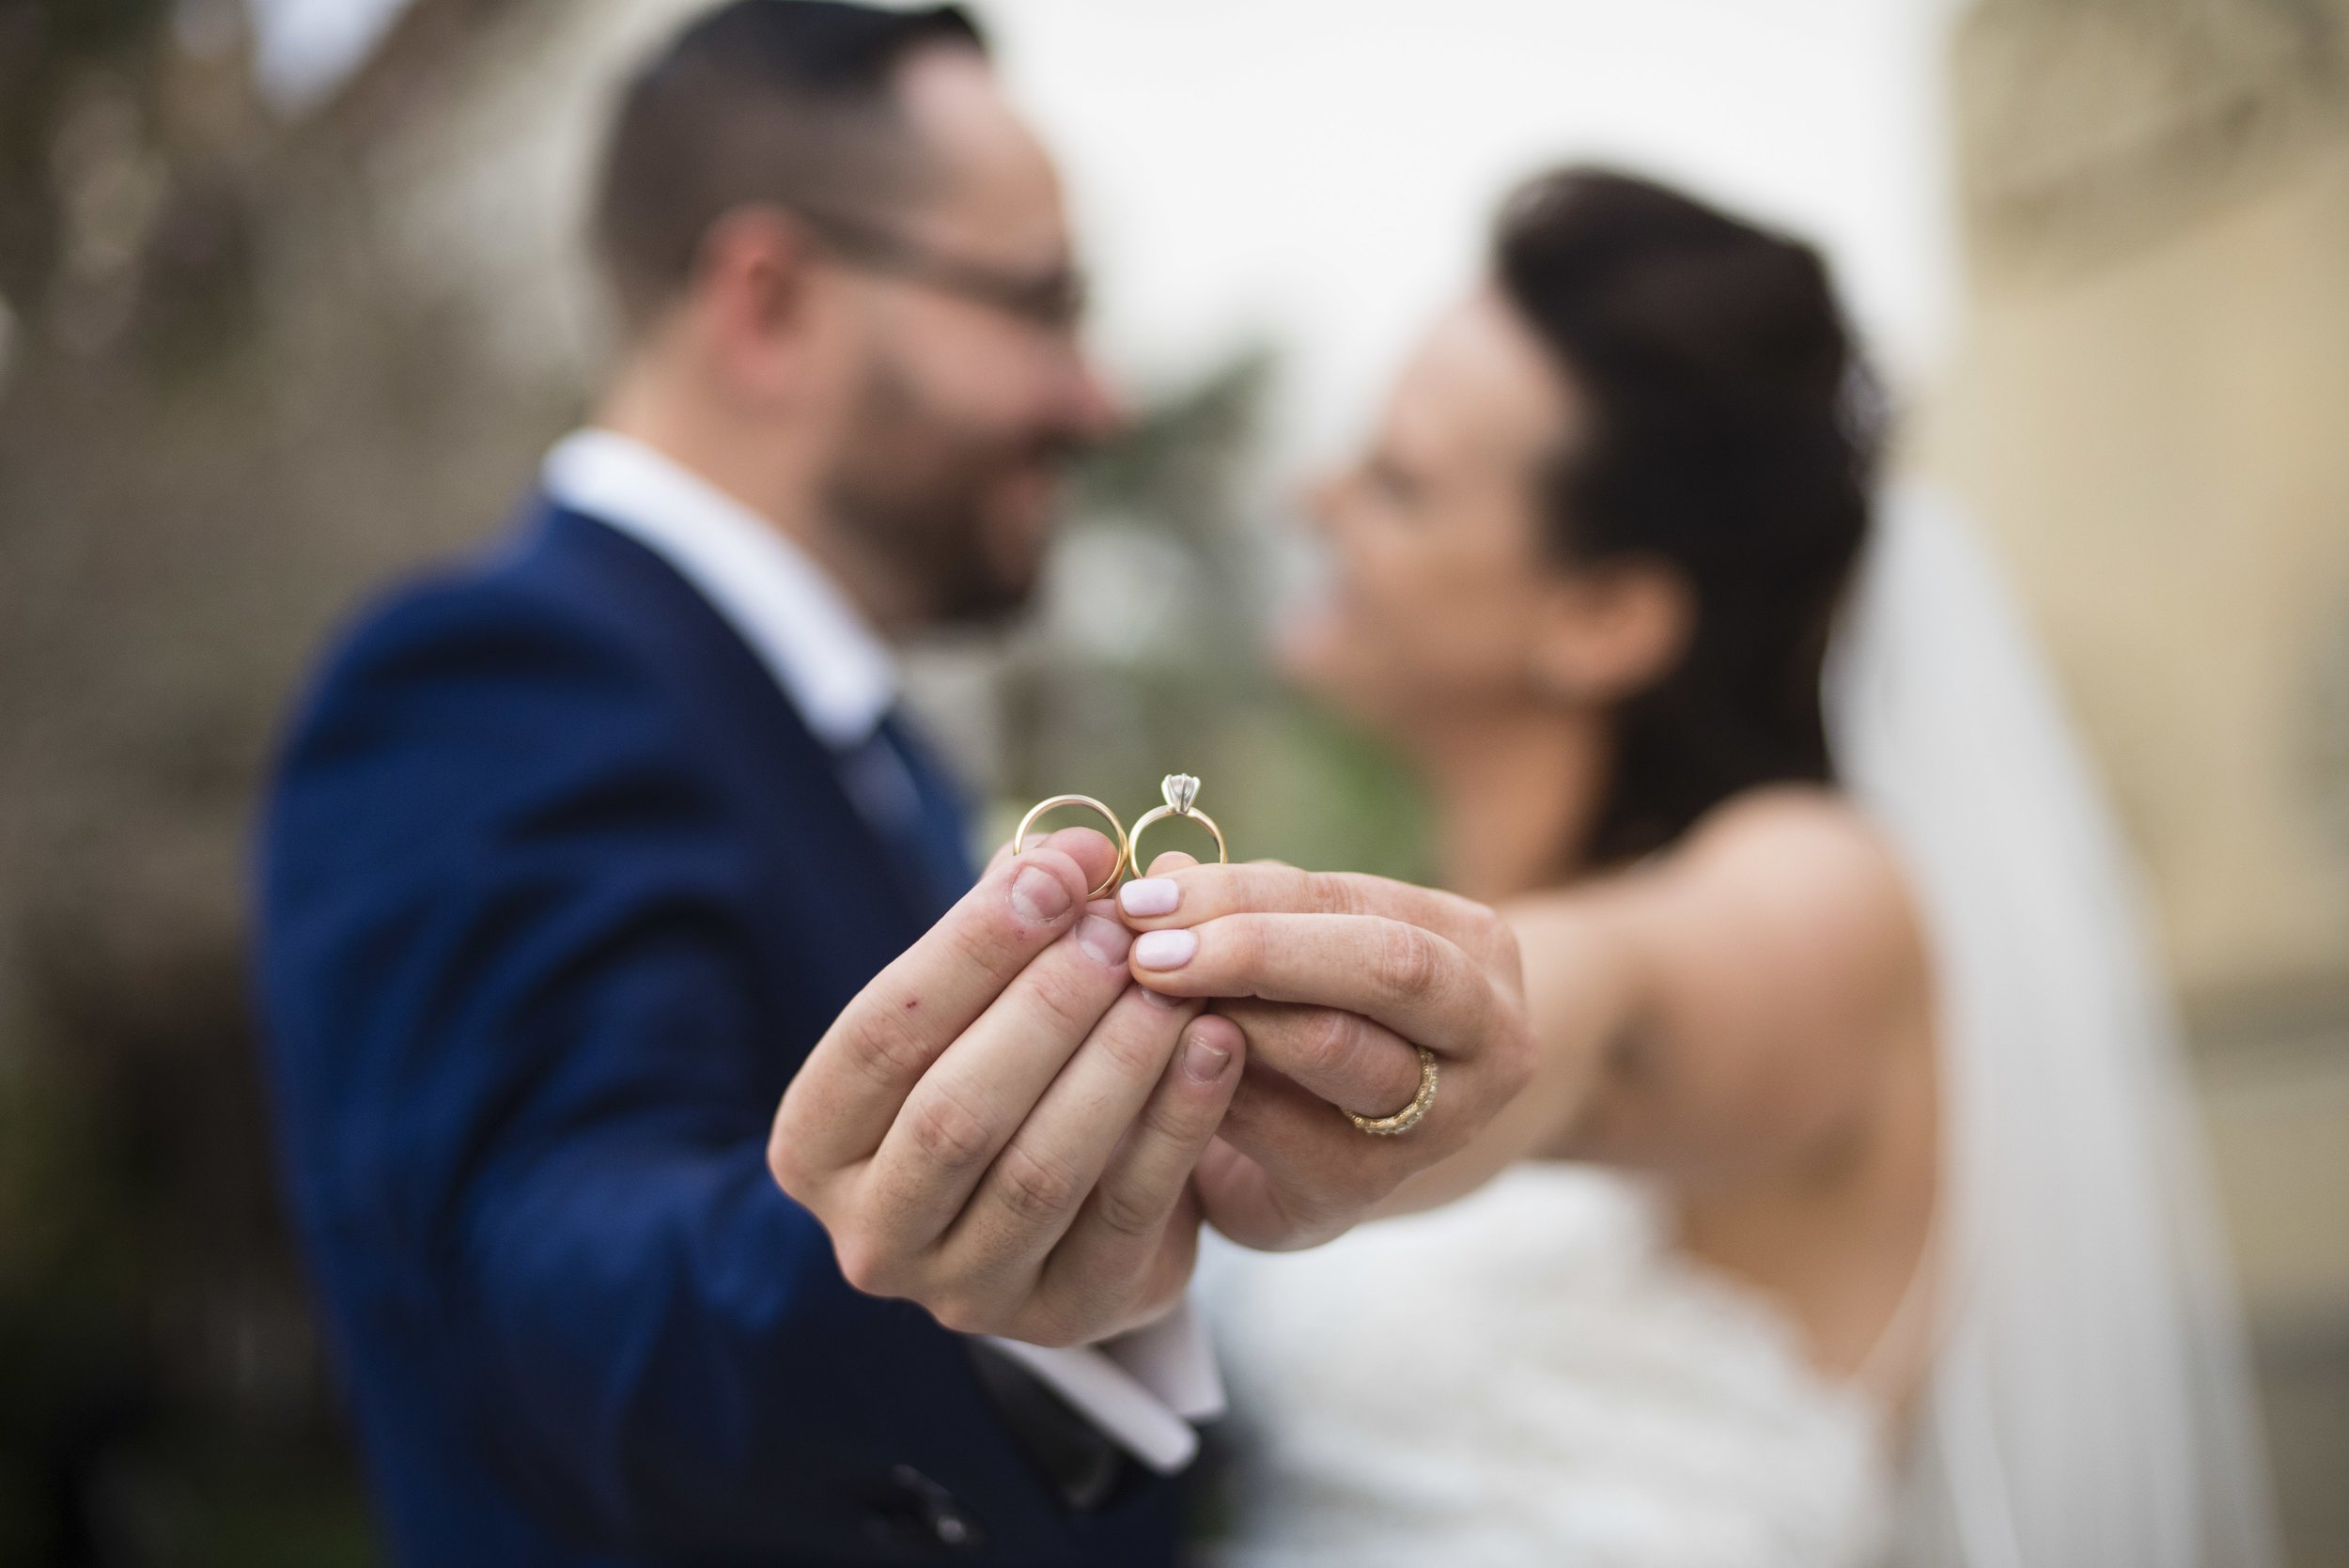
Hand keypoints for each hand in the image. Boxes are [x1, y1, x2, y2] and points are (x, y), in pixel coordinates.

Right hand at [768, 828, 1244, 1346]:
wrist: (1064, 1214)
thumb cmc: (1001, 1076)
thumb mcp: (979, 1007)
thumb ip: (1010, 926)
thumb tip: (1076, 851)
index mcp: (816, 1146)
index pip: (879, 1036)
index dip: (971, 947)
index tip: (1058, 872)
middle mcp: (873, 1235)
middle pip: (954, 1113)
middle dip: (1045, 1007)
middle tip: (1120, 930)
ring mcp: (966, 1291)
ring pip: (1041, 1170)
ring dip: (1117, 1062)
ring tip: (1174, 981)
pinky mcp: (1067, 1316)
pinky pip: (1129, 1211)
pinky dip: (1178, 1121)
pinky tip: (1219, 1044)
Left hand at [1114, 856, 1533, 1249]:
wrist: (1347, 1157)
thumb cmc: (1318, 1022)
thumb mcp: (1301, 952)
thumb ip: (1249, 909)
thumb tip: (1161, 865)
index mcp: (1475, 951)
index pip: (1354, 900)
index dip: (1243, 893)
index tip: (1147, 892)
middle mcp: (1487, 1036)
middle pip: (1386, 966)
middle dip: (1254, 948)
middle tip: (1148, 950)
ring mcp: (1442, 1123)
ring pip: (1338, 1046)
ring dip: (1231, 1014)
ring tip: (1149, 1000)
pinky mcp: (1368, 1191)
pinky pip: (1285, 1133)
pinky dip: (1214, 1090)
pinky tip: (1159, 1068)